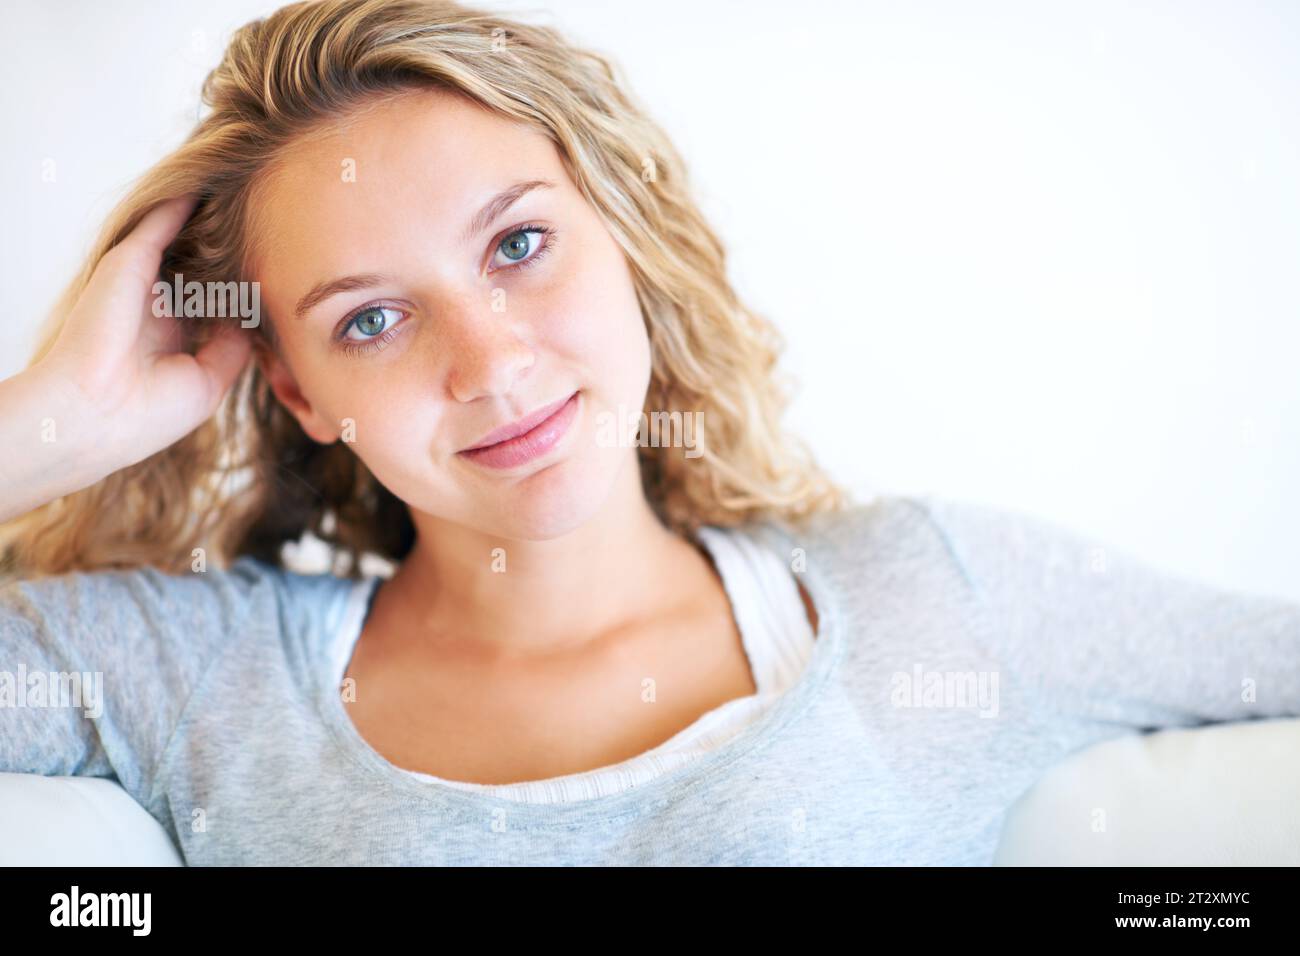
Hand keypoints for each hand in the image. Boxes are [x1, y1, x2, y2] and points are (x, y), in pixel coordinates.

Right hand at [39, 195, 252, 458]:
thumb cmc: (150, 411)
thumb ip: (234, 345)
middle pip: (200, 264)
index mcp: (172, 335)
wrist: (98, 414)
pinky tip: (214, 182)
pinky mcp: (129, 261)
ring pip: (182, 239)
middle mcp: (156, 304)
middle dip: (232, 249)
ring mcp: (142, 281)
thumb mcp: (210, 381)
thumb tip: (255, 316)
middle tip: (275, 222)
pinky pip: (161, 221)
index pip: (213, 300)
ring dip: (212, 219)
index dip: (243, 287)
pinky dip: (184, 203)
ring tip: (254, 192)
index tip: (282, 272)